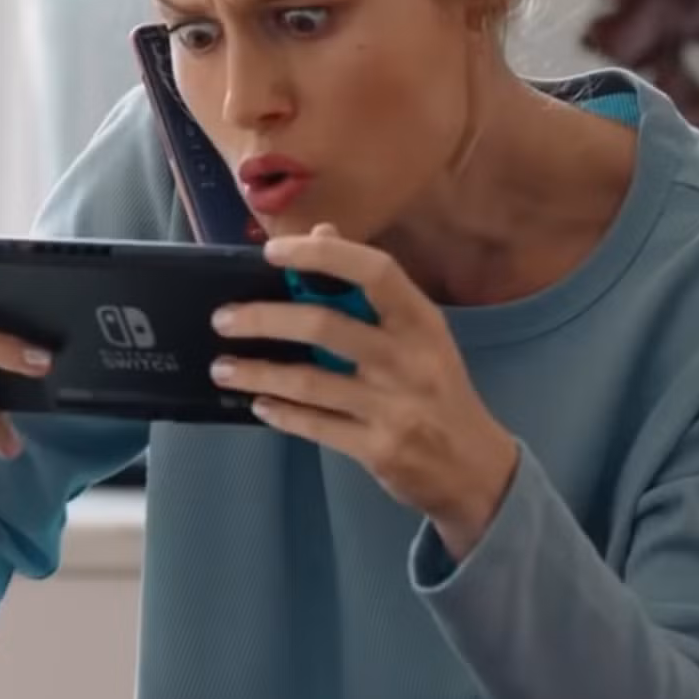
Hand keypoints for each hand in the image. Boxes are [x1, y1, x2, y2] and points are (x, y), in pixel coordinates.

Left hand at [208, 224, 520, 559]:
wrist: (476, 467)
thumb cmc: (437, 388)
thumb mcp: (418, 333)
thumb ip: (371, 286)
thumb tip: (320, 231)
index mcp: (421, 320)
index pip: (373, 271)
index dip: (321, 255)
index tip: (273, 252)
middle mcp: (409, 359)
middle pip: (325, 326)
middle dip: (264, 319)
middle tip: (223, 319)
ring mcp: (394, 406)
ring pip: (309, 382)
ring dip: (258, 372)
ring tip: (222, 368)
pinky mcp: (379, 448)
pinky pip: (316, 426)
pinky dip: (281, 413)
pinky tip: (259, 403)